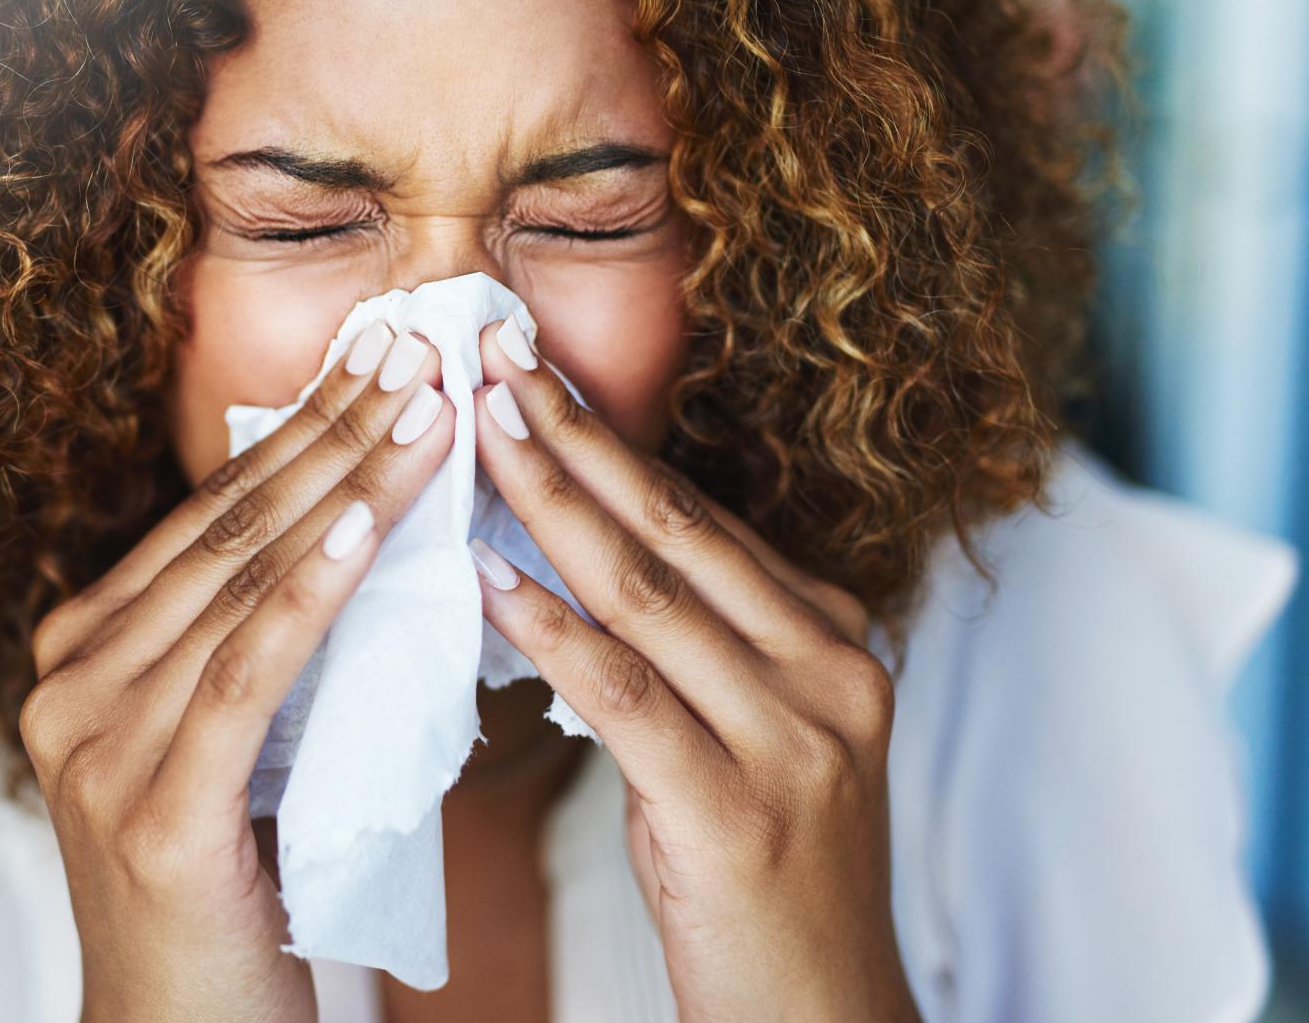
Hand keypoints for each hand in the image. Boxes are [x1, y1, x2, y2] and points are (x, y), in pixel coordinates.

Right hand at [23, 323, 456, 1022]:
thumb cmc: (220, 896)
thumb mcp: (223, 746)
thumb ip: (250, 648)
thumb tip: (350, 528)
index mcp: (78, 658)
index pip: (206, 519)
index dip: (298, 429)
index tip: (382, 358)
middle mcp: (68, 686)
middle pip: (222, 533)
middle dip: (330, 432)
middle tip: (417, 350)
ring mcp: (97, 747)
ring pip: (239, 585)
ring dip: (344, 488)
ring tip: (424, 414)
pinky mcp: (153, 810)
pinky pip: (244, 674)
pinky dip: (309, 593)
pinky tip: (367, 528)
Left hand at [465, 317, 919, 1022]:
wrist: (822, 1017)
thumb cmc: (761, 878)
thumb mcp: (743, 737)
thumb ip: (686, 646)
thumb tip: (574, 550)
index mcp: (832, 642)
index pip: (703, 518)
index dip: (610, 438)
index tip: (529, 369)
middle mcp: (828, 672)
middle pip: (679, 530)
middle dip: (577, 434)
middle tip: (494, 352)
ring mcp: (792, 739)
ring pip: (649, 593)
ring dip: (553, 500)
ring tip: (476, 428)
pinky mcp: (735, 810)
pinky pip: (627, 695)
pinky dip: (552, 627)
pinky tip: (487, 578)